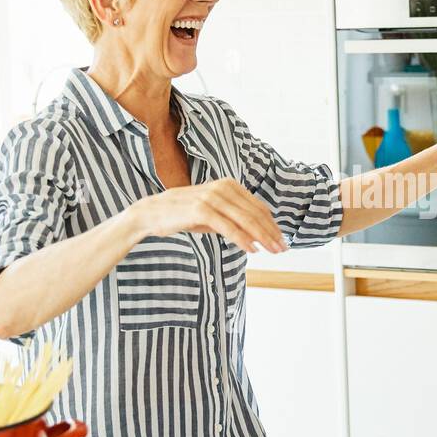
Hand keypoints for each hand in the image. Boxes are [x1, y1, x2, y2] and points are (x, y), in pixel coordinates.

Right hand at [130, 179, 286, 253]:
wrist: (153, 212)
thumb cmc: (185, 213)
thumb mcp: (214, 212)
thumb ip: (234, 218)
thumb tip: (258, 235)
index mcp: (229, 185)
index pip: (258, 207)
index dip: (272, 225)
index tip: (281, 239)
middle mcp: (223, 188)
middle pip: (255, 214)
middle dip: (271, 232)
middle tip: (282, 248)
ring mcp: (212, 198)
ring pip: (245, 220)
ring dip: (262, 237)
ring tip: (272, 251)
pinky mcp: (201, 210)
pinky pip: (228, 226)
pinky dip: (242, 239)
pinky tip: (252, 249)